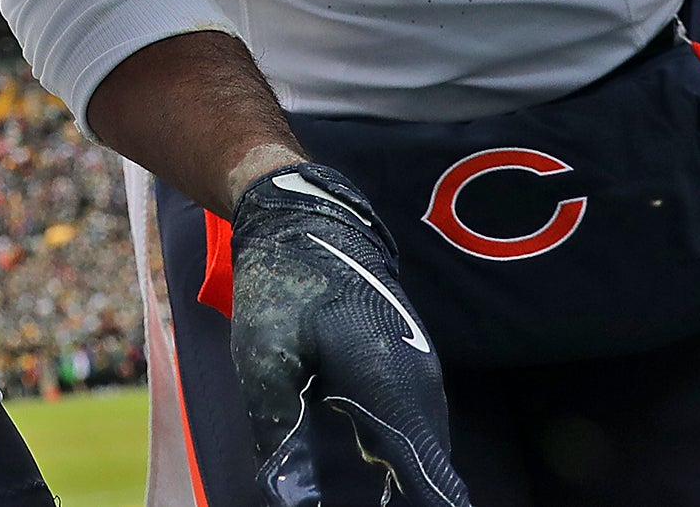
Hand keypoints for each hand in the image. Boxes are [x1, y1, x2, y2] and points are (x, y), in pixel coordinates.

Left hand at [228, 163, 470, 505]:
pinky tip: (389, 487)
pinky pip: (419, 436)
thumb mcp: (265, 355)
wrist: (309, 222)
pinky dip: (409, 466)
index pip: (430, 479)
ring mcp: (423, 380)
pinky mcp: (413, 375)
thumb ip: (279, 427)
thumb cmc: (283, 285)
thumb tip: (286, 498)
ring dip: (414, 486)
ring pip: (428, 455)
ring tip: (390, 502)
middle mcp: (421, 389)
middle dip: (420, 501)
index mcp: (392, 388)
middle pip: (435, 474)